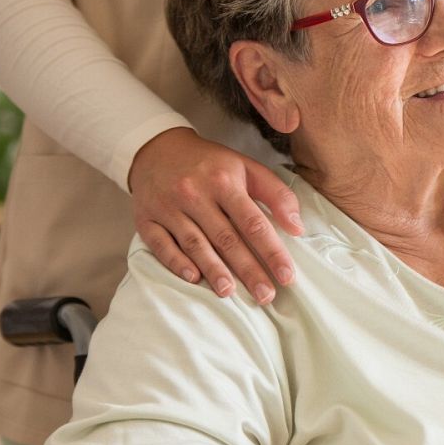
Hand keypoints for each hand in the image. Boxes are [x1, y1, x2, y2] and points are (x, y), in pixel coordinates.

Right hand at [128, 128, 302, 302]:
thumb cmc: (211, 165)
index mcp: (224, 181)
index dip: (271, 251)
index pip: (253, 223)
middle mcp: (195, 194)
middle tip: (265, 296)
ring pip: (194, 243)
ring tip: (230, 293)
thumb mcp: (247, 167)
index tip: (286, 276)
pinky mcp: (146, 218)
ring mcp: (168, 207)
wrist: (157, 149)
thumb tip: (297, 227)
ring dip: (213, 270)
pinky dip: (176, 262)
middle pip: (226, 238)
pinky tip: (193, 278)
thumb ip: (276, 194)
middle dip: (248, 270)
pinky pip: (160, 244)